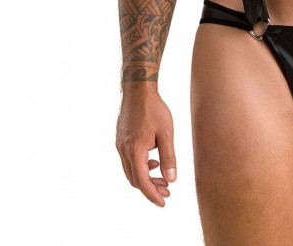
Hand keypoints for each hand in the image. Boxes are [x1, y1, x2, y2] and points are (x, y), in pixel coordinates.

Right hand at [116, 86, 175, 206]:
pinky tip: (154, 161)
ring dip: (146, 178)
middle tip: (168, 191)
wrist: (137, 90)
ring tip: (163, 178)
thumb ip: (169, 157)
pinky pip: (129, 161)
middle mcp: (124, 151)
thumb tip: (172, 179)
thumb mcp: (166, 133)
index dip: (152, 195)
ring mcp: (120, 146)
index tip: (163, 202)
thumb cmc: (154, 109)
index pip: (142, 181)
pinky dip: (141, 166)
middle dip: (151, 188)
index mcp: (135, 151)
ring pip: (131, 171)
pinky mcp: (121, 140)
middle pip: (135, 179)